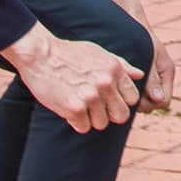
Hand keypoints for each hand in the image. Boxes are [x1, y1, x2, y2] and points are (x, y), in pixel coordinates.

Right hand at [2, 25, 140, 133]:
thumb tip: (140, 75)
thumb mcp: (99, 53)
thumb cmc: (70, 53)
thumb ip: (122, 65)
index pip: (133, 98)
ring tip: (79, 104)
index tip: (109, 99)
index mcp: (114, 69)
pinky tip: (68, 107)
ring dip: (91, 118)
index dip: (121, 101)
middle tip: (96, 108)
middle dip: (110, 114)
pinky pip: (83, 127)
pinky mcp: (74, 108)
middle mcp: (105, 83)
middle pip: (121, 116)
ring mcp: (90, 96)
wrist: (40, 54)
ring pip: (101, 124)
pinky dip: (76, 122)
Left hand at [112, 0, 175, 111]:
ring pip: (144, 100)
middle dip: (140, 104)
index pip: (164, 102)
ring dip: (132, 99)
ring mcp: (151, 78)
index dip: (150, 104)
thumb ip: (152, 77)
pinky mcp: (140, 76)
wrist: (129, 19)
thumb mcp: (147, 55)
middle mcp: (161, 78)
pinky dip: (127, 93)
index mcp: (167, 72)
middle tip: (121, 97)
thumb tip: (157, 99)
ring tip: (116, 93)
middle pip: (153, 104)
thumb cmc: (138, 35)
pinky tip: (114, 88)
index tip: (133, 100)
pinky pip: (136, 92)